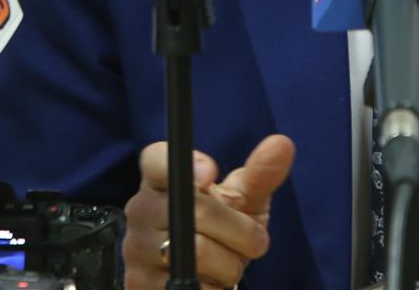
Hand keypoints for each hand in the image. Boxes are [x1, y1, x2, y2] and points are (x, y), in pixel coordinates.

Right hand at [122, 134, 295, 288]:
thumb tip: (282, 144)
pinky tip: (211, 283)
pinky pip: (191, 286)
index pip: (157, 159)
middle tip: (256, 241)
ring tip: (229, 263)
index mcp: (162, 178)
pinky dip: (214, 288)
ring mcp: (136, 248)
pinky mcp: (138, 284)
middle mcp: (142, 208)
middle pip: (196, 212)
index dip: (185, 164)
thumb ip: (261, 174)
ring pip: (198, 253)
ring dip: (230, 264)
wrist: (202, 276)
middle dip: (240, 231)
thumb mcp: (244, 200)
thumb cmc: (224, 228)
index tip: (212, 175)